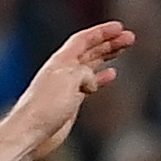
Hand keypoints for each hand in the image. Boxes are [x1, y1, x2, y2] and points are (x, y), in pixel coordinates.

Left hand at [10, 21, 134, 158]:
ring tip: (123, 49)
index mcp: (61, 61)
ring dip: (107, 56)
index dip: (102, 32)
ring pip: (91, 65)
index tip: (120, 27)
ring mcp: (66, 86)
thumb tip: (93, 81)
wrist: (31, 133)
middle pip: (90, 50)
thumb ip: (85, 73)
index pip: (84, 40)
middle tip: (129, 37)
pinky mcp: (69, 102)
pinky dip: (101, 77)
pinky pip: (89, 84)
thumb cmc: (46, 106)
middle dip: (109, 42)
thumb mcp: (69, 80)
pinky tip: (112, 74)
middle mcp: (63, 70)